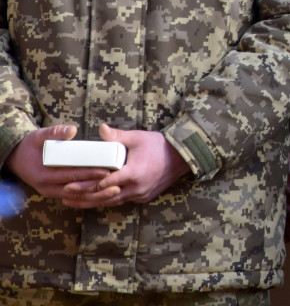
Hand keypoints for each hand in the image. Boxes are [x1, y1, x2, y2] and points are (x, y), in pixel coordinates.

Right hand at [3, 124, 110, 198]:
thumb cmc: (29, 146)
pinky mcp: (55, 192)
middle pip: (76, 189)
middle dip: (96, 186)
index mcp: (43, 174)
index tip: (106, 170)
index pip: (70, 175)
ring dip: (95, 195)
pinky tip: (103, 193)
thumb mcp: (37, 136)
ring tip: (114, 190)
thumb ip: (54, 132)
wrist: (16, 159)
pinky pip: (73, 196)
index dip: (89, 173)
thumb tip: (72, 130)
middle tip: (116, 182)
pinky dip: (88, 196)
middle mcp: (47, 187)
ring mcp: (50, 192)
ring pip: (76, 197)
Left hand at [59, 123, 189, 208]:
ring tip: (74, 202)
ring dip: (93, 202)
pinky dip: (107, 200)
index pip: (103, 183)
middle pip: (103, 197)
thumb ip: (117, 136)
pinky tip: (95, 199)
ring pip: (112, 202)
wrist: (182, 157)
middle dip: (83, 197)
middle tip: (64, 196)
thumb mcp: (138, 137)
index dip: (84, 186)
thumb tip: (101, 129)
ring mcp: (140, 194)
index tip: (68, 186)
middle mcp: (136, 188)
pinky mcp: (144, 197)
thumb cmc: (159, 145)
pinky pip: (122, 201)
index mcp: (133, 173)